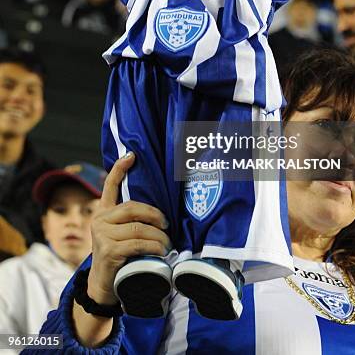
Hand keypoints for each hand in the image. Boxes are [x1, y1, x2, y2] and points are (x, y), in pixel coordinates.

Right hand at [87, 152, 171, 304]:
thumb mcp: (122, 235)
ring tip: (167, 244)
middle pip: (132, 207)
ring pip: (138, 228)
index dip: (120, 169)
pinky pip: (137, 243)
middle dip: (154, 215)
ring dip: (158, 236)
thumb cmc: (120, 257)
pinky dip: (154, 247)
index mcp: (103, 212)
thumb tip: (161, 214)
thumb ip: (132, 221)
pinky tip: (161, 251)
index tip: (131, 155)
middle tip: (167, 225)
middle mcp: (100, 220)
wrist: (103, 286)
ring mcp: (102, 235)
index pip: (110, 186)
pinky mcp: (108, 251)